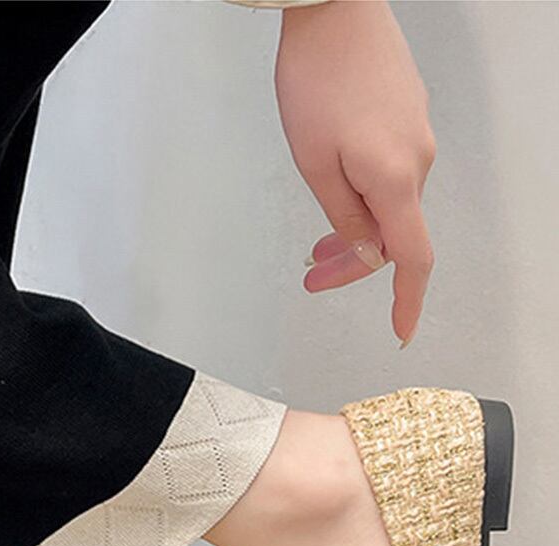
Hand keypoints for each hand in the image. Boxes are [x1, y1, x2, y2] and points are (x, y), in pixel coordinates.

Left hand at [274, 0, 435, 345]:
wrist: (334, 8)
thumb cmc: (317, 79)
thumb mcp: (315, 163)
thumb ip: (343, 215)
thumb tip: (364, 252)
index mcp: (395, 178)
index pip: (411, 256)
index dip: (407, 300)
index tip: (400, 331)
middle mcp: (418, 160)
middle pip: (393, 233)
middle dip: (352, 261)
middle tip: (311, 276)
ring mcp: (417, 136)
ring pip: (390, 205)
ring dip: (355, 230)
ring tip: (315, 246)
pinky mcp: (408, 117)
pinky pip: (391, 175)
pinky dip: (365, 198)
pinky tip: (337, 197)